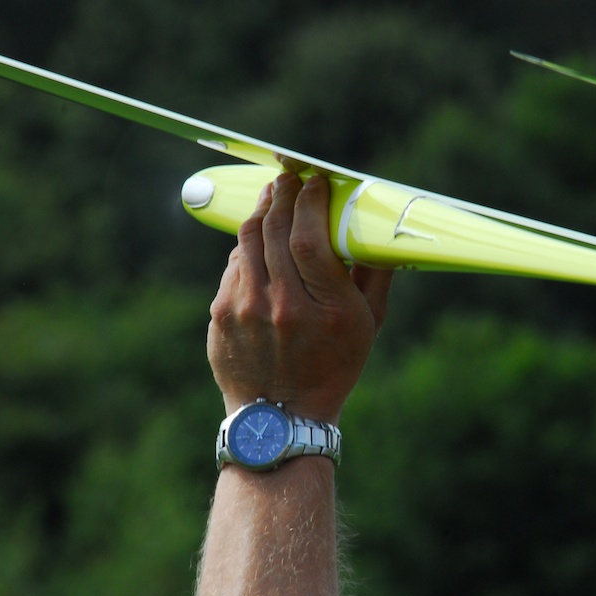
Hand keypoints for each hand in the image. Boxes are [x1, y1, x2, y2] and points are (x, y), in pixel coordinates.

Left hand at [207, 171, 392, 423]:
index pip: (310, 236)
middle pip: (274, 230)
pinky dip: (248, 246)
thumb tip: (375, 226)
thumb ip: (373, 275)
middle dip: (283, 194)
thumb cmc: (332, 367)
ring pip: (248, 241)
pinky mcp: (221, 317)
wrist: (281, 418)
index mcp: (326, 310)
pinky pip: (234, 266)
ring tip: (273, 196)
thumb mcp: (367, 327)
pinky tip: (259, 239)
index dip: (310, 201)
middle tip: (289, 177)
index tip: (314, 181)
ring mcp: (245, 312)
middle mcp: (282, 308)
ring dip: (261, 211)